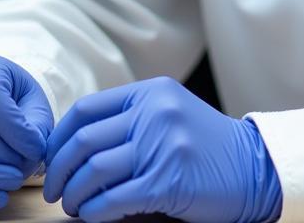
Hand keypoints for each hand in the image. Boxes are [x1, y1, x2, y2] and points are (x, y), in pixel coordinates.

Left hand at [43, 76, 281, 222]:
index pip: (86, 110)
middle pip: (84, 141)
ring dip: (74, 196)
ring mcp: (164, 145)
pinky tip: (92, 217)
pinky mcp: (169, 180)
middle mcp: (156, 112)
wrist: (253, 167)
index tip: (51, 161)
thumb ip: (130, 120)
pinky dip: (94, 212)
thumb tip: (71, 147)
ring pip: (94, 171)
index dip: (59, 138)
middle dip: (58, 171)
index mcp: (152, 93)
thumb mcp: (168, 116)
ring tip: (74, 207)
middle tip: (55, 191)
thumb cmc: (204, 148)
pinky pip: (114, 199)